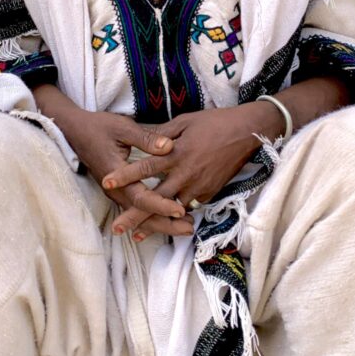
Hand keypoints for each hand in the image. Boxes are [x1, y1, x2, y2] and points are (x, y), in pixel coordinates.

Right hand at [33, 84, 193, 236]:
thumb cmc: (99, 127)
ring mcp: (115, 192)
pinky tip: (167, 222)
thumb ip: (146, 139)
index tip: (179, 210)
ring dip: (161, 223)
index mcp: (116, 174)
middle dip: (165, 223)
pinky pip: (135, 209)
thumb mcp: (123, 127)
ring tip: (185, 228)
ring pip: (138, 215)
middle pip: (141, 214)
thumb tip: (169, 146)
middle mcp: (115, 189)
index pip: (140, 197)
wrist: (74, 131)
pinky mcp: (118, 191)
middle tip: (189, 228)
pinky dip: (152, 217)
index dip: (160, 205)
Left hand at [102, 103, 270, 234]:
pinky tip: (166, 223)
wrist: (247, 132)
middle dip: (135, 215)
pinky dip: (177, 213)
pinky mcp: (210, 192)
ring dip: (155, 222)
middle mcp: (185, 173)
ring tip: (137, 234)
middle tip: (117, 228)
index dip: (125, 175)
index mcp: (176, 153)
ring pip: (172, 209)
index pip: (145, 167)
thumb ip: (163, 134)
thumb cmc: (215, 122)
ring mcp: (199, 186)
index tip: (106, 182)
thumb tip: (146, 142)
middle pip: (155, 198)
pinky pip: (190, 204)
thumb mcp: (185, 121)